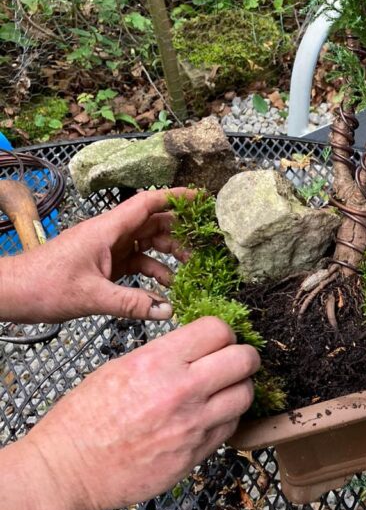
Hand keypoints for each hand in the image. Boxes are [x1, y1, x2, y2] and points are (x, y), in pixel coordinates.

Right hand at [1, 317, 259, 509]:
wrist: (69, 471)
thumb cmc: (83, 421)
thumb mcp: (118, 369)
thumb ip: (162, 357)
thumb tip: (194, 349)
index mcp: (157, 362)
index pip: (218, 330)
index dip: (222, 333)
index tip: (218, 340)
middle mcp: (182, 391)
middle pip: (244, 360)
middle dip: (243, 358)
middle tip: (233, 362)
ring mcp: (194, 425)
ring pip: (245, 395)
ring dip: (238, 389)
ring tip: (221, 392)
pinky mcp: (197, 454)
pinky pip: (231, 427)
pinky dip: (226, 419)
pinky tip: (208, 418)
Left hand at [2, 188, 192, 323]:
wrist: (12, 293)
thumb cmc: (42, 285)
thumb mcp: (92, 297)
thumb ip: (132, 304)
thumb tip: (167, 310)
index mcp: (106, 230)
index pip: (147, 204)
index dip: (175, 198)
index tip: (200, 199)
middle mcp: (108, 235)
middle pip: (152, 224)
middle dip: (179, 232)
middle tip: (203, 244)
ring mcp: (105, 250)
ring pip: (145, 244)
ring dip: (167, 255)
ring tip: (190, 269)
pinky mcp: (102, 266)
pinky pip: (134, 263)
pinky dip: (151, 273)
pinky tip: (163, 290)